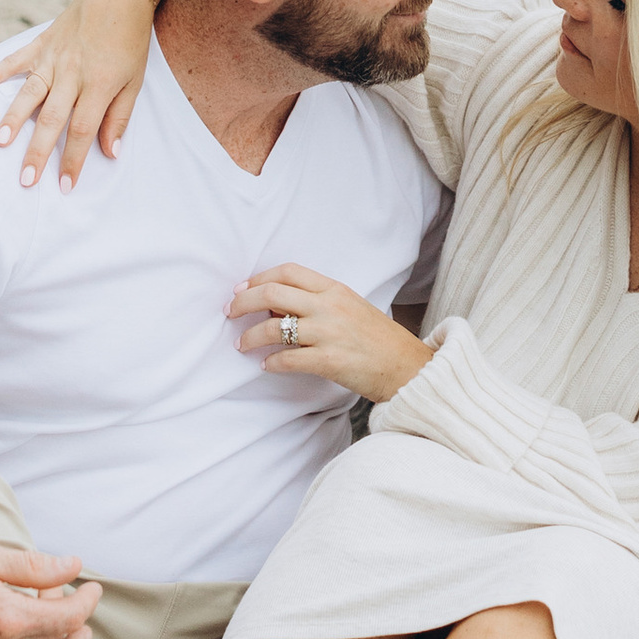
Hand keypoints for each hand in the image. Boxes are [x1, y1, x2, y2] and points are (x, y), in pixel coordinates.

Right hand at [0, 0, 166, 186]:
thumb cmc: (130, 41)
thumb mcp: (134, 80)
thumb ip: (120, 117)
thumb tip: (110, 153)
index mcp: (99, 84)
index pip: (83, 129)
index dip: (74, 160)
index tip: (65, 186)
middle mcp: (72, 73)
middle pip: (52, 118)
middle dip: (38, 152)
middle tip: (26, 180)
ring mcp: (52, 57)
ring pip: (29, 93)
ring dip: (13, 119)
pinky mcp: (40, 44)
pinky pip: (13, 61)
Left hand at [231, 265, 430, 406]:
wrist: (407, 367)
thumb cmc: (378, 339)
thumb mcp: (350, 308)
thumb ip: (318, 303)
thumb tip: (276, 308)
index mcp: (335, 289)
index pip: (288, 271)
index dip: (258, 277)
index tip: (241, 288)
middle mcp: (330, 306)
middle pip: (273, 293)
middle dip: (243, 302)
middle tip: (230, 312)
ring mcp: (330, 333)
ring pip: (274, 327)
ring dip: (250, 337)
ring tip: (241, 345)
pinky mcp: (330, 361)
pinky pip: (288, 359)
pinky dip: (271, 362)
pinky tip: (266, 365)